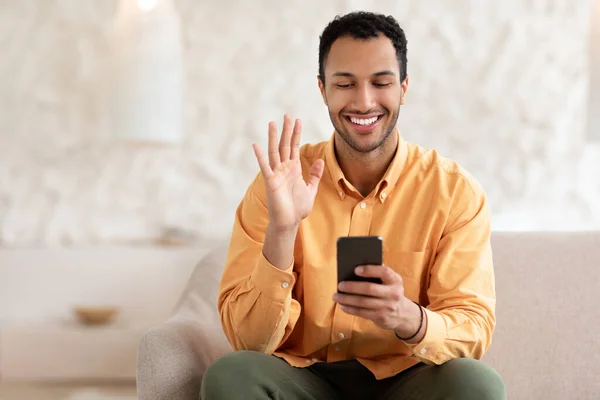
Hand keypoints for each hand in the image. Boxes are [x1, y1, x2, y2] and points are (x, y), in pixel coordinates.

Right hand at [252, 115, 324, 231]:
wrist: (289, 222)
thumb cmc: (297, 208)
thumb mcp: (311, 189)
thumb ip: (314, 175)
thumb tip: (320, 160)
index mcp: (293, 169)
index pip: (294, 147)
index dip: (296, 134)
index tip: (298, 120)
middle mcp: (284, 168)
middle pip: (285, 145)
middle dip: (287, 130)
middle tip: (288, 115)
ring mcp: (276, 174)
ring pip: (274, 152)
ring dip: (274, 138)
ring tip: (273, 123)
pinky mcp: (270, 181)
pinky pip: (265, 166)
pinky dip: (260, 156)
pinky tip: (256, 144)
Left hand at [332, 265, 421, 336]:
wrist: (404, 314)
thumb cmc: (389, 292)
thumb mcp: (390, 282)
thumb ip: (378, 275)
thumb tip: (354, 268)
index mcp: (395, 280)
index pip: (384, 272)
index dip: (370, 270)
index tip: (355, 270)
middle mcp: (394, 293)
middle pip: (370, 289)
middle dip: (352, 287)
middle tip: (340, 285)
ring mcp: (388, 307)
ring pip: (363, 302)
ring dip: (347, 299)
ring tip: (336, 296)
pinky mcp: (381, 317)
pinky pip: (362, 313)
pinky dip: (350, 309)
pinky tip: (342, 305)